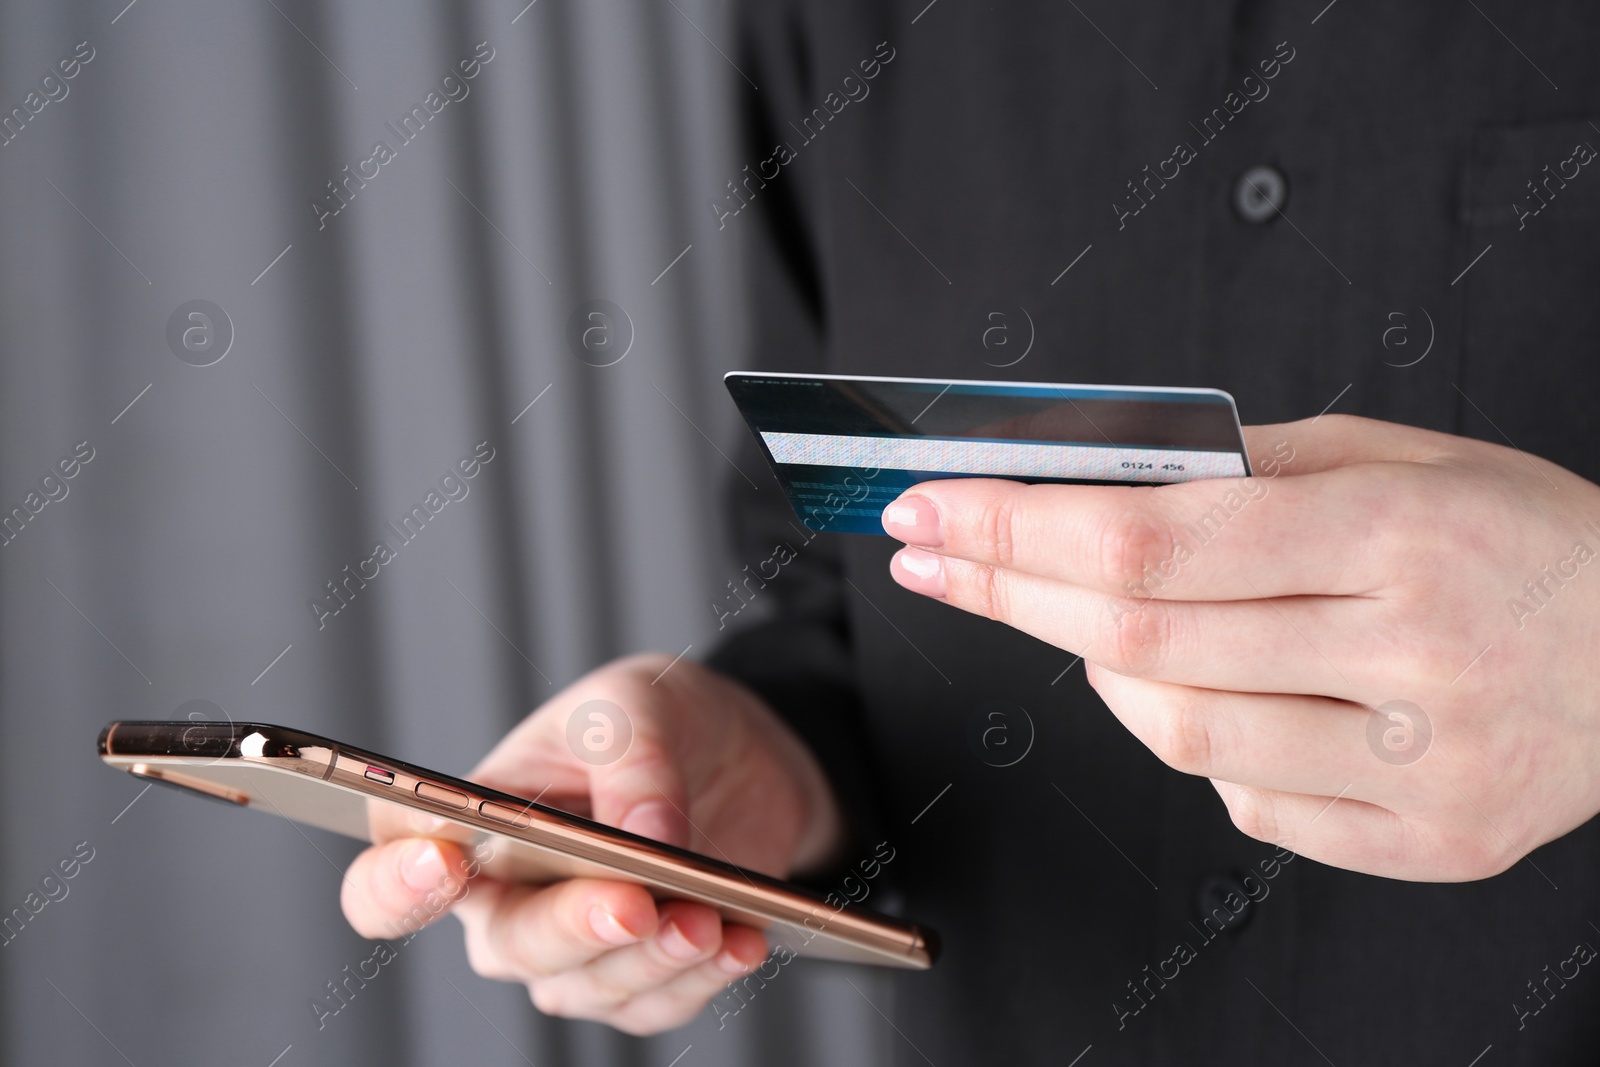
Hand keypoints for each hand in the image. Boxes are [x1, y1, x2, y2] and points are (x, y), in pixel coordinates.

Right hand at [340, 653, 841, 1033]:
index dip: (397, 882)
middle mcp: (506, 899)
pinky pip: (653, 1003)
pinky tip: (741, 938)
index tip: (444, 862)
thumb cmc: (650, 722)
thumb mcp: (637, 703)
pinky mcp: (634, 977)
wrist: (738, 756)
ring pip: (587, 985)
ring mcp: (568, 949)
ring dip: (654, 957)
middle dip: (574, 926)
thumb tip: (645, 837)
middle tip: (634, 902)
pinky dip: (702, 975)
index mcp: (472, 823)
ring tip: (712, 919)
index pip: (392, 866)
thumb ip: (633, 760)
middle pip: (509, 943)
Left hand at [881, 414, 1599, 880]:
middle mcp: (1412, 659)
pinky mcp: (1425, 844)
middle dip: (1008, 590)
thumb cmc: (1524, 539)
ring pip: (1179, 733)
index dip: (1018, 527)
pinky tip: (1210, 687)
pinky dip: (1196, 739)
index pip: (1154, 538)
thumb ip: (1246, 471)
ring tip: (1091, 615)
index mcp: (1401, 535)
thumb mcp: (1401, 457)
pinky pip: (1249, 802)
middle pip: (1141, 637)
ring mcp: (1421, 769)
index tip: (931, 508)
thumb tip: (1089, 476)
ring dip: (1100, 666)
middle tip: (936, 554)